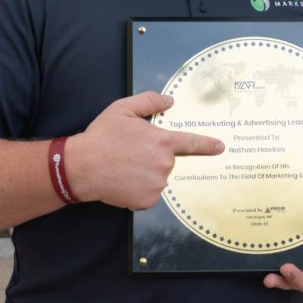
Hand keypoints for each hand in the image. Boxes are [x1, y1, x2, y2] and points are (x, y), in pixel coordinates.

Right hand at [66, 91, 224, 209]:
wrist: (82, 167)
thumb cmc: (102, 137)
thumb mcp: (123, 109)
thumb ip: (149, 102)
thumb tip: (169, 101)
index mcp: (162, 141)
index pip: (192, 143)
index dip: (208, 145)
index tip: (220, 147)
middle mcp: (164, 164)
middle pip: (166, 160)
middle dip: (152, 156)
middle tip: (129, 152)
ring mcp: (156, 184)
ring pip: (157, 177)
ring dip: (145, 173)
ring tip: (123, 166)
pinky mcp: (147, 200)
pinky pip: (149, 193)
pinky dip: (139, 189)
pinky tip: (123, 180)